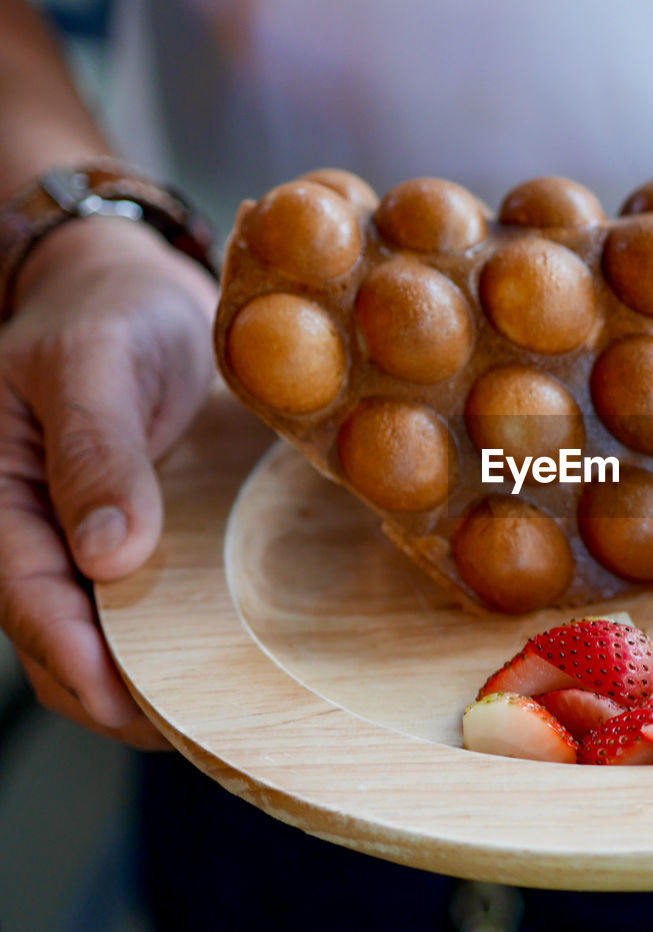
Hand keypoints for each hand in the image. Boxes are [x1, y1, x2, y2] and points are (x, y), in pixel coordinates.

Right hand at [0, 216, 217, 747]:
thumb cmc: (107, 315)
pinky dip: (176, 641)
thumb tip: (108, 557)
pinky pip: (143, 608)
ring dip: (149, 681)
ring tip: (223, 715)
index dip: (75, 658)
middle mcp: (30, 531)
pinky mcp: (128, 541)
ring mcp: (78, 542)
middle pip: (58, 639)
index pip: (26, 596)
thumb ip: (96, 452)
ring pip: (100, 637)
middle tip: (200, 731)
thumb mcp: (95, 364)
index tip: (129, 705)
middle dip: (116, 694)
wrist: (138, 294)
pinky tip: (230, 660)